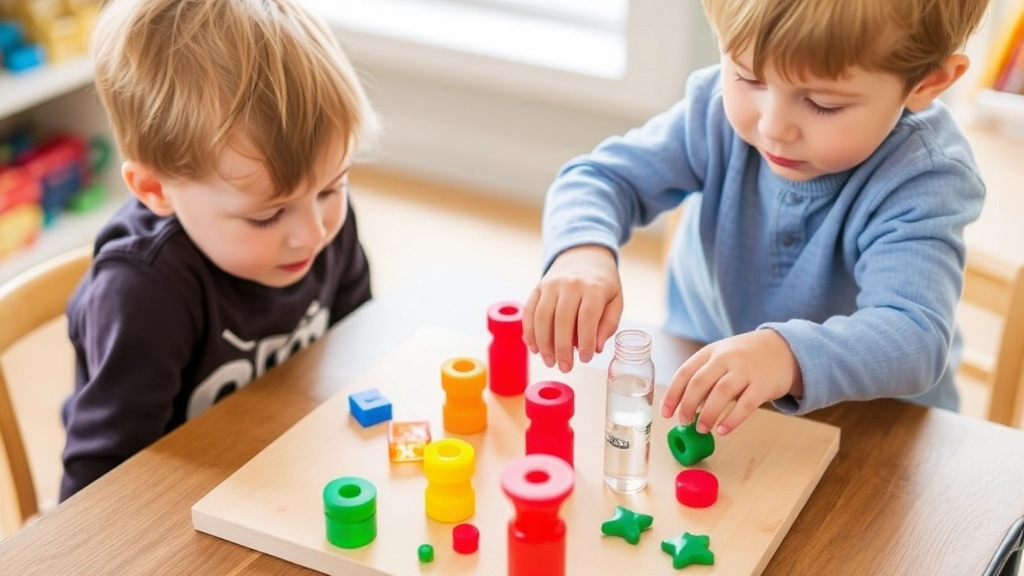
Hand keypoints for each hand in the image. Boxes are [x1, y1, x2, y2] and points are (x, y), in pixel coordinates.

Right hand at [523, 245, 622, 371]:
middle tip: (565, 367)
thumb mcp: (615, 300)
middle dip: (562, 348)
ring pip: (542, 317)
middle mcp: (570, 284)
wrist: (583, 256)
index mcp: (594, 287)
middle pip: (561, 319)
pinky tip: (534, 348)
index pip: (587, 317)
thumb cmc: (602, 284)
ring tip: (549, 362)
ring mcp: (551, 284)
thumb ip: (609, 324)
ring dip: (543, 343)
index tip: (585, 359)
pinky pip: (530, 311)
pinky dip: (529, 332)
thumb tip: (596, 348)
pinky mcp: (538, 288)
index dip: (585, 341)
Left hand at [660, 329, 802, 434]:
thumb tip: (685, 408)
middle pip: (700, 383)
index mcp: (710, 352)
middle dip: (687, 405)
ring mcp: (745, 371)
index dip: (673, 395)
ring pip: (721, 393)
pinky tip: (722, 430)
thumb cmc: (744, 358)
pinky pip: (745, 405)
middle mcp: (726, 358)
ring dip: (708, 413)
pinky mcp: (763, 385)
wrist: (783, 349)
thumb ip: (705, 378)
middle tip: (684, 422)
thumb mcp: (721, 358)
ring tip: (701, 428)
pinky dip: (732, 419)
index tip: (666, 413)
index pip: (684, 373)